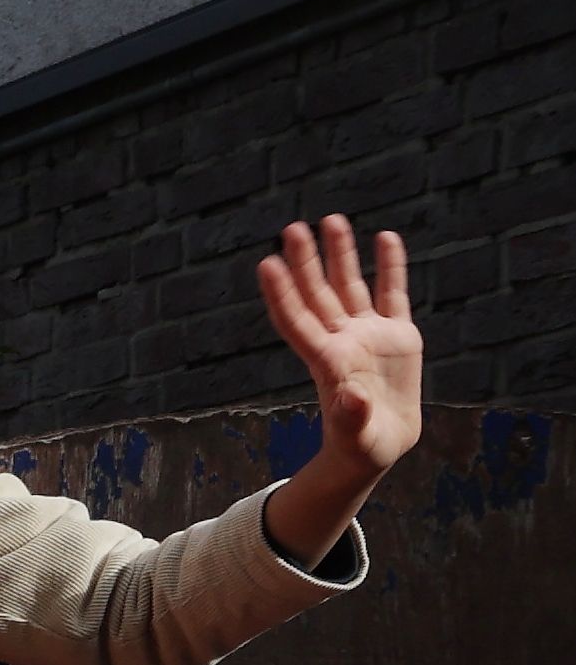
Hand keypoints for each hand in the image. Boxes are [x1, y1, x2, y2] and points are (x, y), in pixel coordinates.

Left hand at [253, 216, 419, 563]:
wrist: (381, 444)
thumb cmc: (360, 445)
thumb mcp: (356, 435)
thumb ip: (352, 417)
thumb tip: (352, 400)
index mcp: (326, 362)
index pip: (296, 320)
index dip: (282, 294)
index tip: (266, 264)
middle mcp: (342, 340)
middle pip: (318, 293)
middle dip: (306, 262)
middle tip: (292, 228)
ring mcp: (369, 335)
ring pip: (351, 285)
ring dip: (342, 254)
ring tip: (331, 219)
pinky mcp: (398, 336)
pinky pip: (394, 293)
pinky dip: (391, 266)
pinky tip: (386, 237)